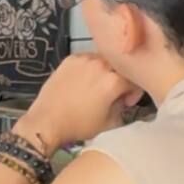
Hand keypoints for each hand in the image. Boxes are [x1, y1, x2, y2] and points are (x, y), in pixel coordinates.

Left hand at [17, 55, 142, 155]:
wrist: (47, 121)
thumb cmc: (78, 125)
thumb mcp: (110, 122)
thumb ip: (123, 106)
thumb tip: (124, 98)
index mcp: (113, 81)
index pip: (135, 80)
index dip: (134, 93)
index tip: (127, 101)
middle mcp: (100, 64)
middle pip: (121, 67)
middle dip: (122, 80)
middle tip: (114, 94)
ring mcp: (84, 59)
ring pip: (105, 60)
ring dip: (107, 72)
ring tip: (98, 86)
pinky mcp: (70, 59)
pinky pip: (88, 59)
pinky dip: (91, 68)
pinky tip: (84, 81)